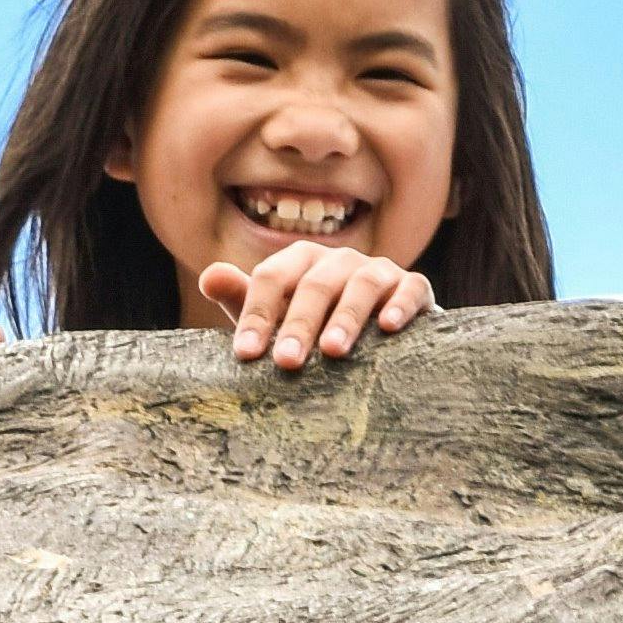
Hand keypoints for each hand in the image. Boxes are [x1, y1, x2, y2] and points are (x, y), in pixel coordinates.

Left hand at [200, 239, 433, 370]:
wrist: (379, 334)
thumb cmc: (316, 327)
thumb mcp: (277, 318)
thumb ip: (244, 301)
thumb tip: (208, 277)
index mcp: (301, 262)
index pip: (271, 279)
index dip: (256, 315)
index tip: (245, 354)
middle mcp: (338, 260)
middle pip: (315, 285)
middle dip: (298, 324)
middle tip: (286, 362)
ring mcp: (378, 270)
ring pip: (362, 285)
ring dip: (346, 317)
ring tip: (333, 351)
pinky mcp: (413, 286)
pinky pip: (409, 289)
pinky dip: (401, 305)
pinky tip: (390, 328)